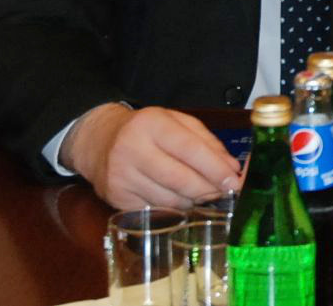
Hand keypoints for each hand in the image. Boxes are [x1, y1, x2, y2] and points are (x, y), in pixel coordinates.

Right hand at [61, 104, 240, 208]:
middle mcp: (132, 150)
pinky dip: (175, 209)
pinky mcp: (116, 200)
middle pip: (180, 178)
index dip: (215, 168)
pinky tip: (183, 200)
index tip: (234, 180)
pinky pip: (156, 211)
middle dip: (208, 188)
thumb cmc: (146, 129)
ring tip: (205, 194)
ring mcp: (122, 177)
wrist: (98, 141)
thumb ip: (206, 141)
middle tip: (225, 192)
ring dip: (194, 201)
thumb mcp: (176, 122)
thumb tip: (231, 168)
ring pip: (169, 199)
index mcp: (151, 124)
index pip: (189, 149)